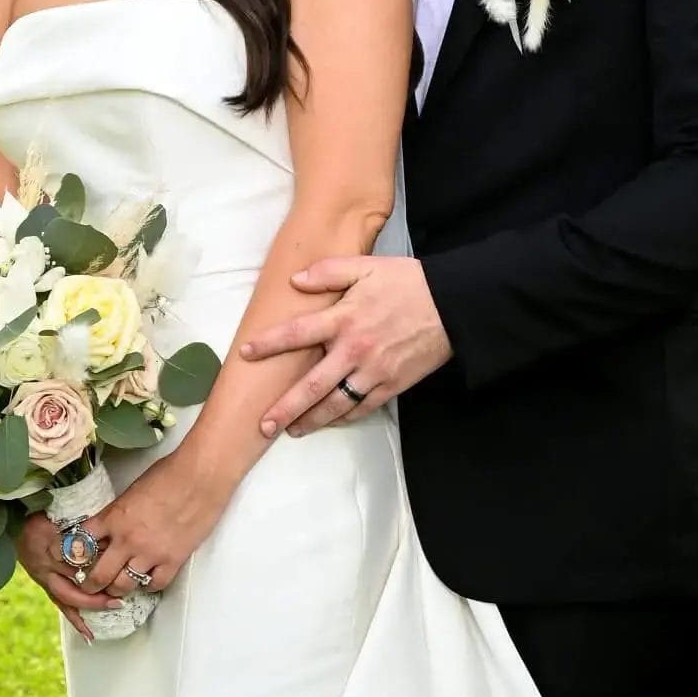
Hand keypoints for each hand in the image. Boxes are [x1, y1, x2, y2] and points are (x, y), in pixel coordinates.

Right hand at [15, 508, 124, 643]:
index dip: (99, 562)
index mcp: (52, 544)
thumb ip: (79, 527)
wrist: (13, 521)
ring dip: (91, 605)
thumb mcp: (59, 515)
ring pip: (68, 596)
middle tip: (119, 594)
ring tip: (113, 608)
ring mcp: (43, 576)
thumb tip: (107, 536)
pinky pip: (60, 604)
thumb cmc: (41, 514)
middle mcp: (47, 564)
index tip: (119, 564)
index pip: (78, 558)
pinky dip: (75, 619)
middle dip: (97, 591)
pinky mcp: (43, 584)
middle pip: (75, 581)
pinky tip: (89, 634)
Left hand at [79, 452, 226, 597]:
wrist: (201, 476)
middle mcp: (127, 540)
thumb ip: (117, 513)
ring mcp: (150, 553)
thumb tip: (109, 528)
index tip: (74, 562)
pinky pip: (153, 584)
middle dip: (90, 584)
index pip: (80, 546)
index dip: (73, 557)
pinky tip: (147, 577)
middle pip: (97, 576)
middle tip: (91, 585)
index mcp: (113, 518)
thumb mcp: (131, 491)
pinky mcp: (173, 560)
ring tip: (119, 584)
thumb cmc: (168, 473)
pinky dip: (148, 584)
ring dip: (117, 587)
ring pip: (123, 586)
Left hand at [240, 256, 452, 437]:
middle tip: (263, 424)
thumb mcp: (367, 266)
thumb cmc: (407, 282)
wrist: (452, 306)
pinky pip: (362, 407)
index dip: (269, 344)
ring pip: (336, 404)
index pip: (297, 333)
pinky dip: (343, 418)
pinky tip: (329, 422)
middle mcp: (354, 350)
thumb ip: (329, 272)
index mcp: (344, 318)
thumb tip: (294, 281)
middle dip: (285, 407)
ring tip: (291, 430)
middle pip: (312, 385)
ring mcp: (374, 372)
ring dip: (311, 420)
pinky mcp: (392, 385)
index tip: (245, 354)